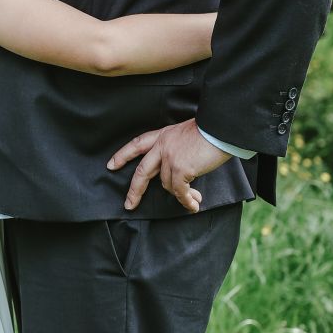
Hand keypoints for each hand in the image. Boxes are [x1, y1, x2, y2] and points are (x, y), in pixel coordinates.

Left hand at [107, 118, 230, 212]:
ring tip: (193, 200)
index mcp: (163, 135)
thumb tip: (180, 172)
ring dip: (181, 195)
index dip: (123, 155)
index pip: (137, 144)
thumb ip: (177, 149)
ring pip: (167, 184)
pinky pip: (179, 191)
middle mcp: (163, 146)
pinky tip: (193, 205)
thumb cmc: (211, 130)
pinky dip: (187, 200)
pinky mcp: (181, 169)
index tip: (112, 164)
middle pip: (142, 171)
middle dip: (134, 190)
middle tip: (129, 204)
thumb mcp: (186, 134)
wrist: (221, 128)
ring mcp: (170, 158)